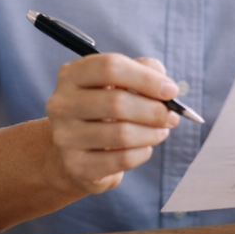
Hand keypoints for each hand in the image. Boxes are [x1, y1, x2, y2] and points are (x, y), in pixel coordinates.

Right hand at [45, 53, 179, 195]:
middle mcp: (62, 103)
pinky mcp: (75, 166)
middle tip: (172, 116)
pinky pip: (121, 159)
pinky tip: (144, 147)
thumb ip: (142, 71)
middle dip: (154, 110)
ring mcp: (65, 137)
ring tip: (161, 131)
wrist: (74, 153)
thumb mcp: (118, 83)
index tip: (170, 90)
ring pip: (122, 134)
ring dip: (152, 133)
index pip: (110, 67)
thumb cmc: (103, 110)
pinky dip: (142, 153)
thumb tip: (165, 85)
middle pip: (117, 102)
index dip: (146, 78)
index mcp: (71, 74)